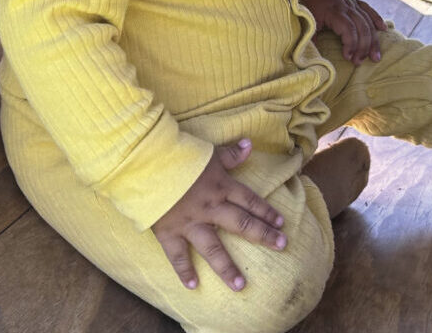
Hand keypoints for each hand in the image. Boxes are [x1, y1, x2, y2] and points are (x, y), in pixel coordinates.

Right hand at [151, 139, 285, 291]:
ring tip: (240, 286)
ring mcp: (190, 223)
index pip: (250, 201)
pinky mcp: (169, 232)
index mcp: (221, 187)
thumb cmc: (179, 155)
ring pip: (213, 248)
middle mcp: (210, 208)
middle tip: (283, 246)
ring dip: (227, 268)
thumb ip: (230, 154)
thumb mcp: (208, 152)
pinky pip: (178, 256)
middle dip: (263, 235)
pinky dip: (184, 271)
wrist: (148, 163)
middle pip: (242, 224)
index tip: (281, 223)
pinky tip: (193, 286)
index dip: (267, 211)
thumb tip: (250, 144)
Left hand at [300, 0, 385, 64]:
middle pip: (362, 26)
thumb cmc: (305, 4)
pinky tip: (383, 30)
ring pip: (367, 20)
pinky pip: (368, 9)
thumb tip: (315, 57)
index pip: (349, 28)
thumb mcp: (305, 21)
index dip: (351, 44)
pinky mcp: (353, 1)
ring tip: (375, 57)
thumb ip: (311, 38)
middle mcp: (345, 5)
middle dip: (363, 46)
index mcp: (333, 10)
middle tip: (360, 61)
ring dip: (373, 39)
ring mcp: (351, 2)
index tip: (348, 57)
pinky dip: (377, 19)